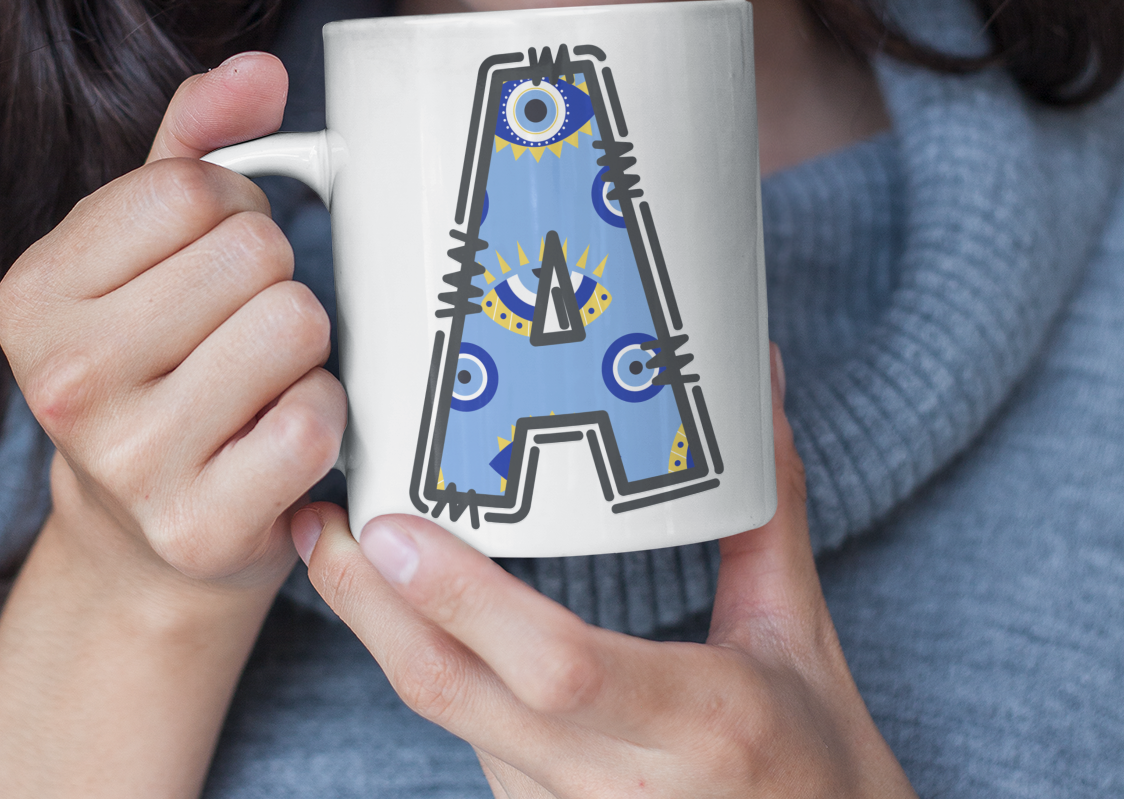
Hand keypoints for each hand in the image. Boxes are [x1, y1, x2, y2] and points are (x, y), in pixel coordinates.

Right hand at [0, 52, 345, 603]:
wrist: (142, 535)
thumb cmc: (153, 362)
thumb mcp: (143, 244)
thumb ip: (195, 139)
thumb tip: (260, 71)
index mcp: (33, 294)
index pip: (193, 188)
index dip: (232, 209)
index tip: (209, 258)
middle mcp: (64, 380)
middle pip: (254, 252)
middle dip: (269, 277)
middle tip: (235, 327)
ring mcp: (129, 462)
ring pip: (295, 324)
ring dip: (301, 345)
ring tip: (256, 378)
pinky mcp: (200, 526)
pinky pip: (316, 418)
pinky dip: (320, 416)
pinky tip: (273, 436)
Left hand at [292, 347, 916, 798]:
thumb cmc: (820, 771)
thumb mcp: (802, 639)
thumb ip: (765, 509)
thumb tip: (752, 380)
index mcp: (699, 723)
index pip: (556, 666)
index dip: (463, 599)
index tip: (389, 528)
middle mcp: (620, 784)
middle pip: (456, 693)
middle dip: (368, 605)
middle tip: (319, 518)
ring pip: (446, 717)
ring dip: (381, 632)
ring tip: (332, 541)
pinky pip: (466, 739)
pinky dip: (424, 667)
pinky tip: (389, 605)